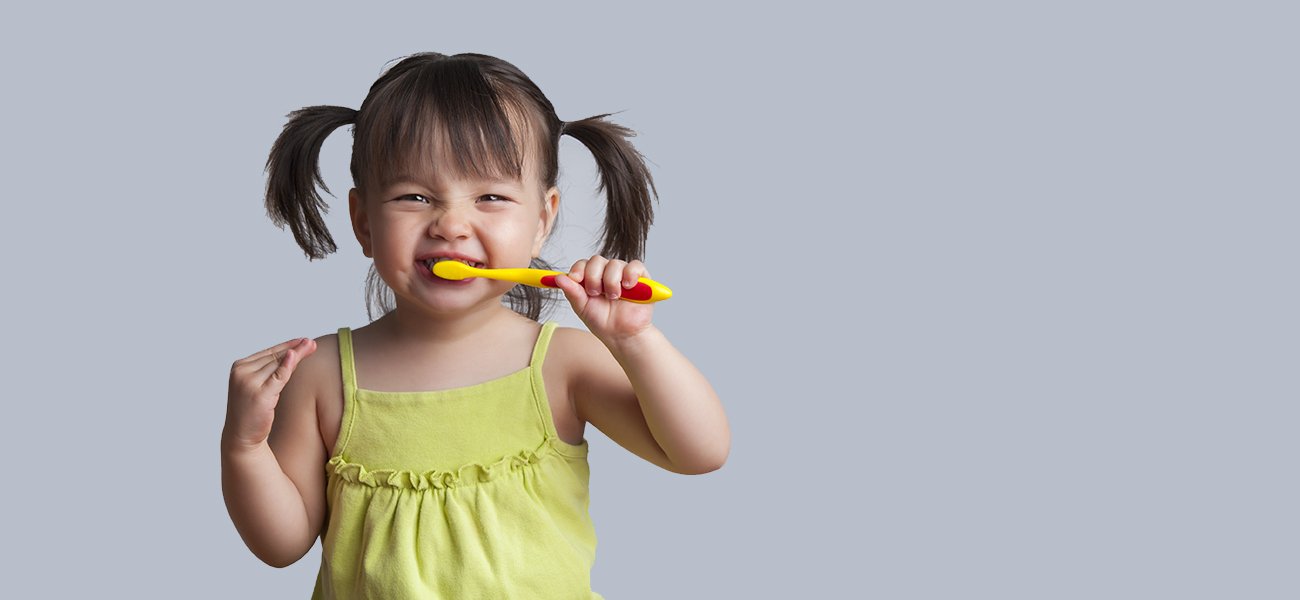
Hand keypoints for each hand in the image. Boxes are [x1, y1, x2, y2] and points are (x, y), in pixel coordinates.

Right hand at [224, 337, 316, 451]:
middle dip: (295, 349)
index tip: (303, 340)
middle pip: (274, 357)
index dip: (287, 346)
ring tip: (311, 346)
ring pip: (278, 365)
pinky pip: (278, 377)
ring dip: (296, 355)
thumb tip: (293, 354)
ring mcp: (249, 383)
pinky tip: (295, 356)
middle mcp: (241, 373)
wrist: (241, 436)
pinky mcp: (259, 395)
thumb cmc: (252, 411)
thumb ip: (272, 370)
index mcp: (239, 367)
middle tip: (312, 342)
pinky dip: (287, 366)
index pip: (268, 353)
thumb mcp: (260, 386)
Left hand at [554, 255, 655, 342]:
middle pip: (597, 260)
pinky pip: (635, 266)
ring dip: (611, 281)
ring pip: (615, 263)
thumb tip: (558, 277)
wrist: (622, 335)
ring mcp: (623, 274)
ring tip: (614, 297)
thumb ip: (571, 291)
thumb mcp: (582, 307)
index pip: (583, 264)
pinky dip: (630, 274)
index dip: (578, 269)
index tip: (575, 279)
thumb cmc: (603, 322)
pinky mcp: (641, 278)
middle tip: (596, 293)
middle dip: (594, 277)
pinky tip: (627, 287)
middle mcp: (606, 273)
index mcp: (591, 278)